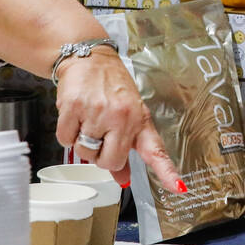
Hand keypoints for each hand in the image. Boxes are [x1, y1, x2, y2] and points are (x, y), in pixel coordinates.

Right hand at [54, 49, 181, 188]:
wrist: (89, 57)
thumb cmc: (111, 86)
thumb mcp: (128, 113)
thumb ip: (127, 146)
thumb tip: (123, 178)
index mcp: (139, 119)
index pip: (155, 150)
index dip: (167, 171)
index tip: (178, 188)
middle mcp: (121, 116)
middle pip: (109, 162)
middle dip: (101, 155)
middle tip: (101, 134)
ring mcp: (97, 111)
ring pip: (85, 153)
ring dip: (83, 143)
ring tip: (88, 119)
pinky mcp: (73, 107)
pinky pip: (65, 140)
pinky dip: (67, 133)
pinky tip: (75, 115)